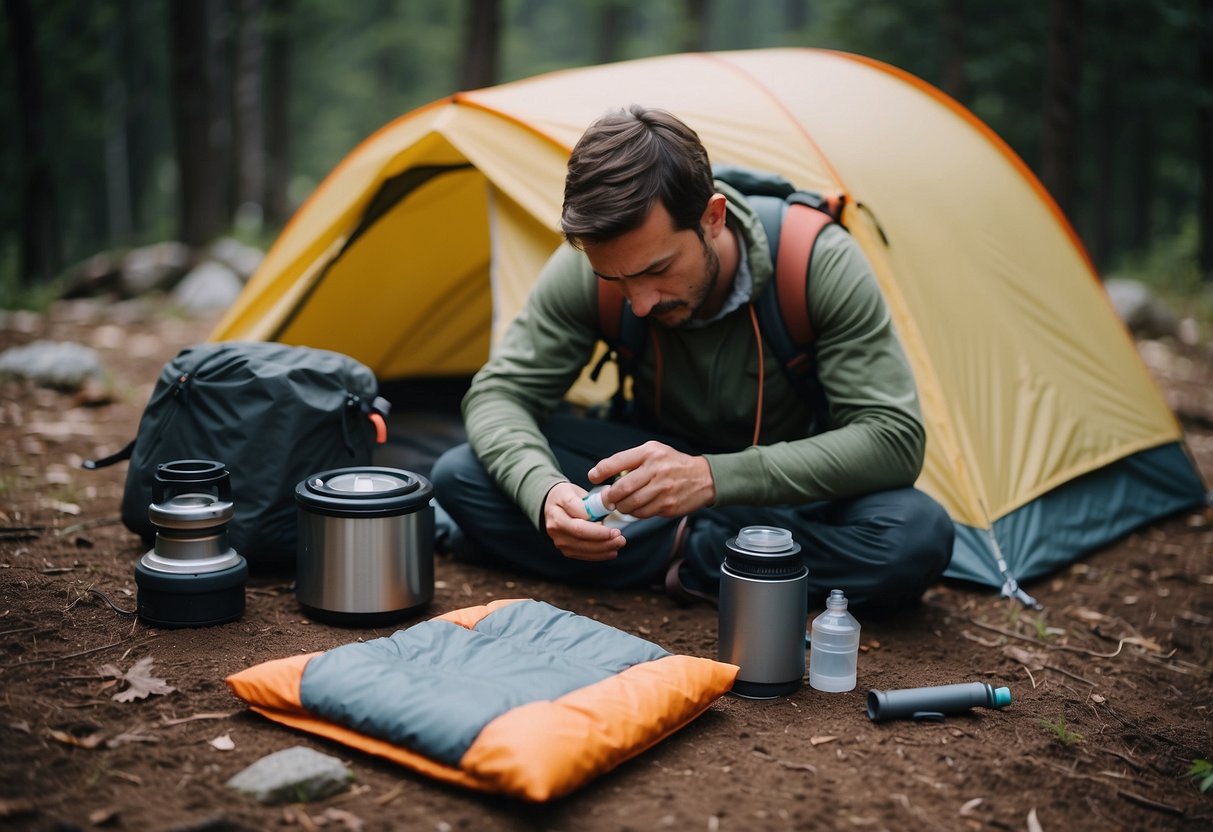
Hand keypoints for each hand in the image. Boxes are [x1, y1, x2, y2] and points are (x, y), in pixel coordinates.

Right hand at [542, 481, 626, 560]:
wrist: (551, 507)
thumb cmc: (567, 497)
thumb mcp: (577, 491)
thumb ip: (592, 500)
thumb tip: (610, 507)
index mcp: (558, 505)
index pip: (579, 515)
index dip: (598, 525)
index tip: (614, 527)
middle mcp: (555, 524)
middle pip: (580, 534)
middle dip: (603, 538)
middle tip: (620, 537)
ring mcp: (558, 539)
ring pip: (582, 547)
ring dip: (603, 548)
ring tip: (618, 544)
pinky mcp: (564, 549)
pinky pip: (582, 555)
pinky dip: (598, 555)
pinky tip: (611, 551)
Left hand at [588, 441, 715, 518]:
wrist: (704, 478)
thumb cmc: (673, 464)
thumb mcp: (654, 451)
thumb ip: (632, 460)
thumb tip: (605, 472)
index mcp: (650, 453)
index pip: (618, 461)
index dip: (601, 471)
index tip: (593, 477)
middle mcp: (656, 469)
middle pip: (622, 488)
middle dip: (610, 496)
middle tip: (606, 499)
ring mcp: (663, 489)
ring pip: (631, 504)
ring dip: (621, 507)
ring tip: (621, 505)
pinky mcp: (668, 505)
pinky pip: (643, 513)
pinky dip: (636, 513)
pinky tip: (637, 508)